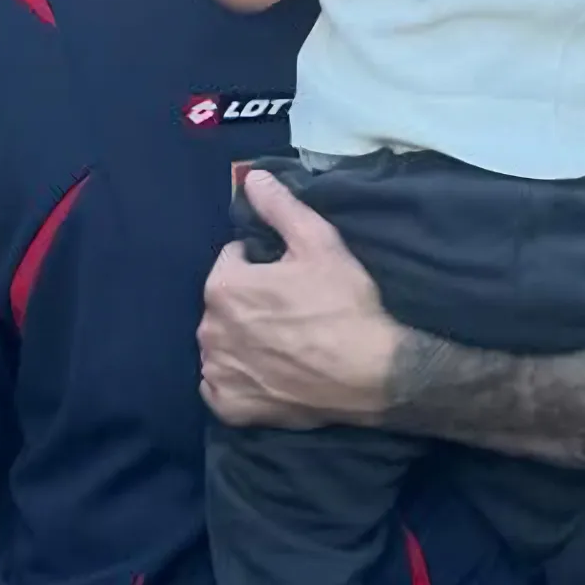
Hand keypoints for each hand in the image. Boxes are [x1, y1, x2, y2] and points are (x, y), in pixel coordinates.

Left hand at [198, 171, 398, 427]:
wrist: (374, 374)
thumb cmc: (344, 305)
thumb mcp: (318, 242)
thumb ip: (279, 207)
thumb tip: (252, 177)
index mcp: (223, 286)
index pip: (232, 260)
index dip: (261, 264)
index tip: (289, 277)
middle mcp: (209, 330)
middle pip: (223, 303)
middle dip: (248, 302)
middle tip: (290, 311)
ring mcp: (218, 372)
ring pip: (220, 343)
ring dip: (241, 340)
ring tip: (283, 343)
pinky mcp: (230, 407)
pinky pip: (220, 386)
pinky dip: (237, 380)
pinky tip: (267, 374)